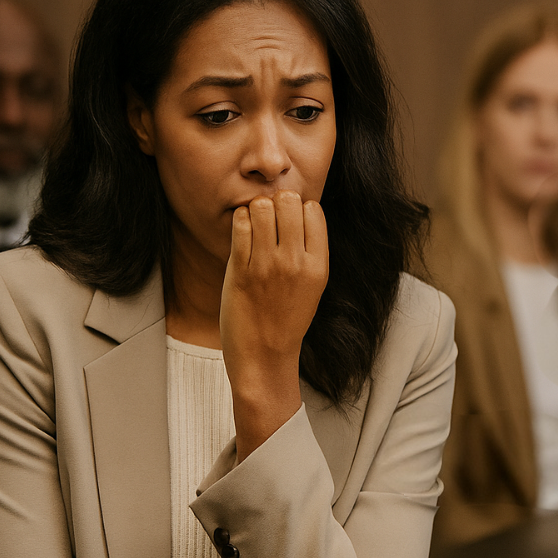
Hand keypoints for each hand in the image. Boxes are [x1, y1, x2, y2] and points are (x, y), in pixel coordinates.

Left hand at [220, 190, 327, 459]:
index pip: (313, 209)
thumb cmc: (287, 318)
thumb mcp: (312, 284)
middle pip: (288, 201)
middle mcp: (295, 262)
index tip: (290, 223)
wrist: (264, 356)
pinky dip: (239, 222)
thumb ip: (308, 250)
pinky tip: (242, 235)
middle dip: (276, 204)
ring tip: (254, 226)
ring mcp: (267, 265)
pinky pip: (239, 224)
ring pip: (261, 206)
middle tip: (269, 221)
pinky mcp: (240, 269)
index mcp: (318, 265)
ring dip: (255, 210)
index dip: (299, 209)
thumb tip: (298, 210)